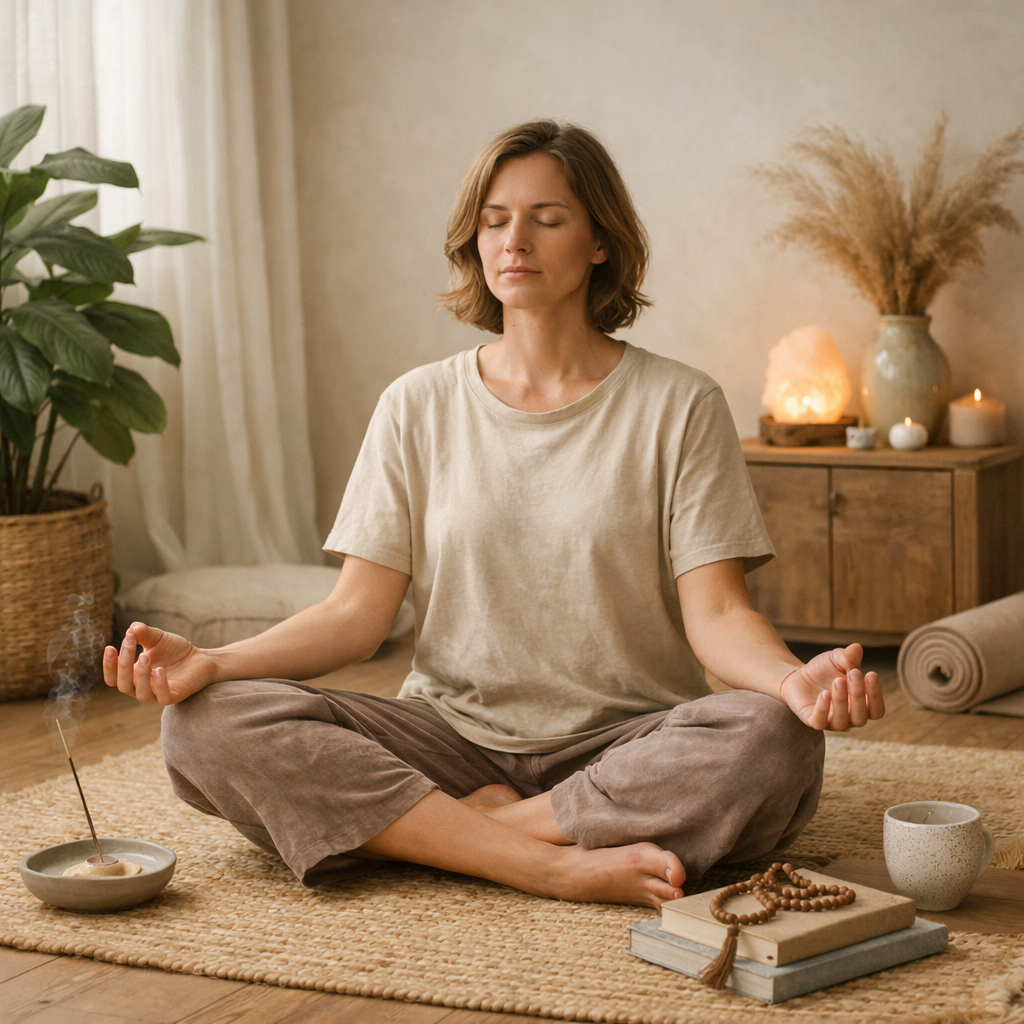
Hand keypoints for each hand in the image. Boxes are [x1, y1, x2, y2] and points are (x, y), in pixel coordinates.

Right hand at [102, 623, 217, 704]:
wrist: (201, 658)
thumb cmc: (175, 650)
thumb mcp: (157, 638)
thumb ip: (143, 633)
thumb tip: (132, 628)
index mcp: (133, 676)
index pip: (113, 678)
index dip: (109, 665)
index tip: (110, 647)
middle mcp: (142, 687)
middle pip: (123, 684)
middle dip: (123, 664)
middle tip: (130, 642)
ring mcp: (158, 694)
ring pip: (140, 693)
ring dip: (140, 674)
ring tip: (146, 656)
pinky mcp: (175, 696)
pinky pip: (163, 697)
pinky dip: (159, 684)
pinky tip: (160, 669)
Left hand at [779, 643, 884, 730]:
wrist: (797, 676)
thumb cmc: (824, 670)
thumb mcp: (836, 659)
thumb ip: (848, 656)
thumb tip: (856, 647)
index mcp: (861, 707)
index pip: (877, 711)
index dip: (876, 695)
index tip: (871, 674)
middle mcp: (849, 718)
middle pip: (861, 717)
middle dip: (859, 694)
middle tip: (853, 673)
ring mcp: (831, 722)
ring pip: (843, 721)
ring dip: (842, 701)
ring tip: (837, 681)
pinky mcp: (813, 721)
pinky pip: (820, 722)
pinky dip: (823, 708)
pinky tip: (824, 693)